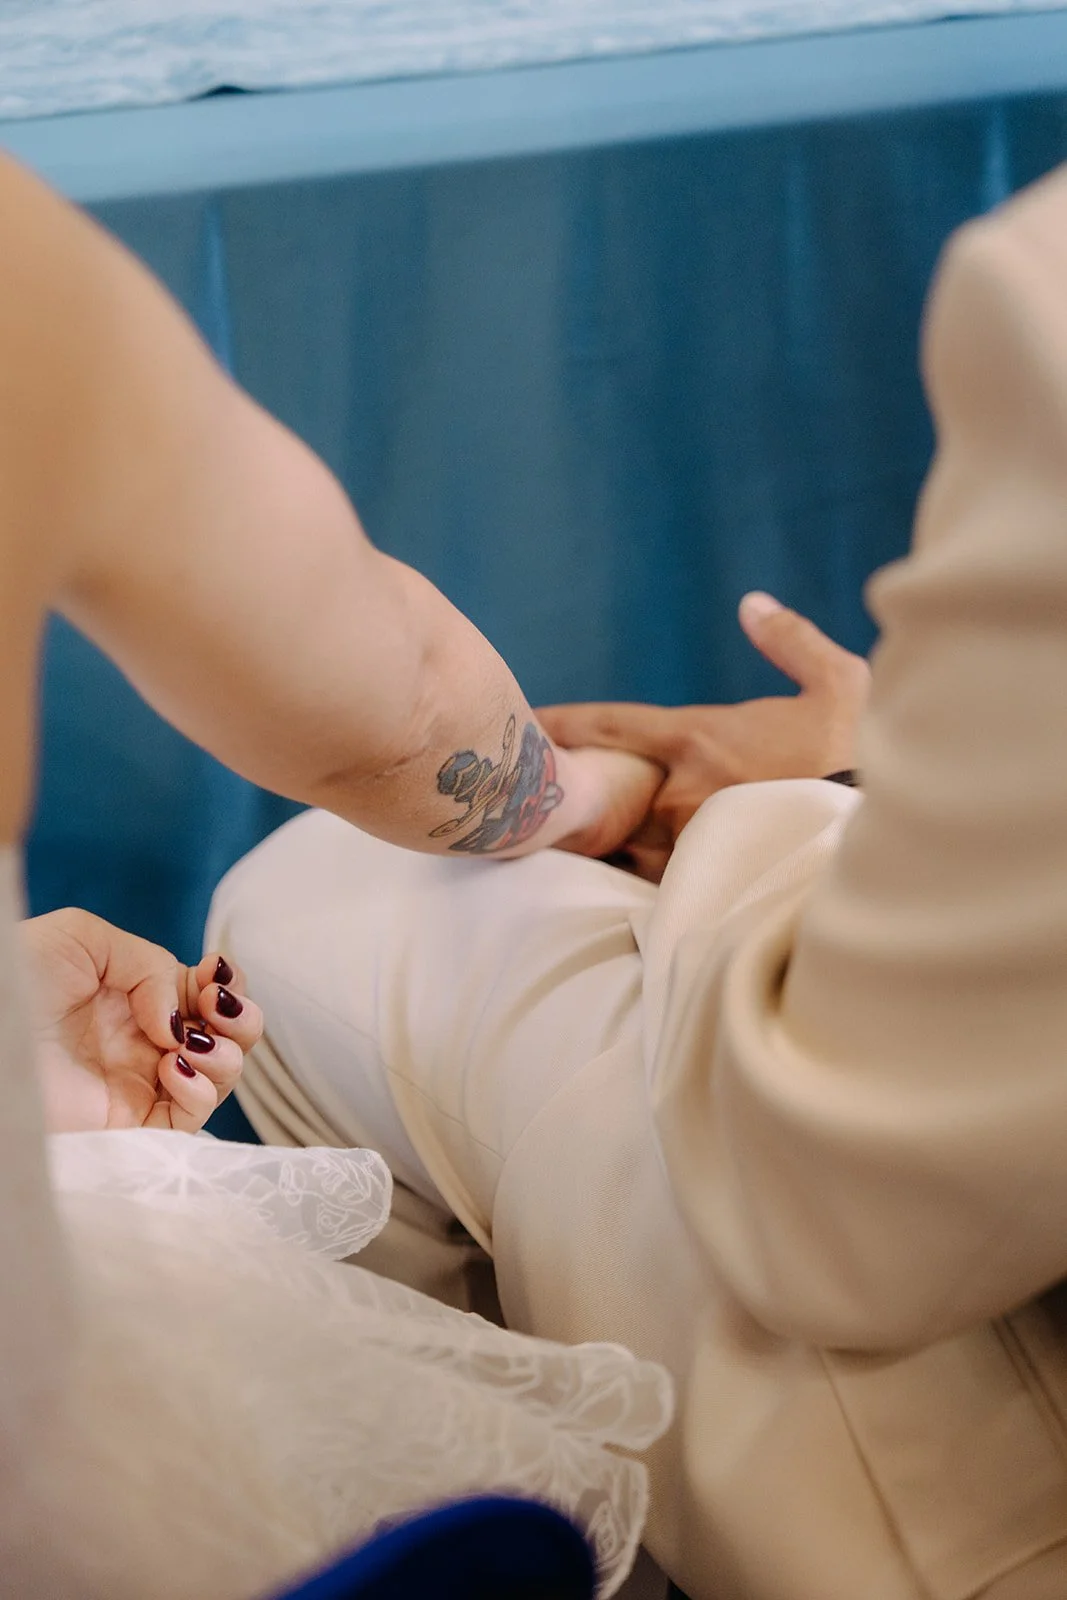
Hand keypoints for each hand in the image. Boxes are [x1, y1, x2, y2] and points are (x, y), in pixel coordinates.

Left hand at [23, 908, 262, 1133]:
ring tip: (188, 1043)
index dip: (229, 983)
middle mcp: (150, 1042)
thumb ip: (149, 962)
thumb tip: (179, 1020)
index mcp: (142, 997)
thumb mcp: (84, 939)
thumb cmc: (17, 977)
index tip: (216, 971)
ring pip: (221, 1079)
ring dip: (226, 1055)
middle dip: (244, 1020)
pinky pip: (190, 1119)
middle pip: (231, 1038)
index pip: (210, 994)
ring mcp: (143, 1084)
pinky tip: (174, 1068)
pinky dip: (200, 1092)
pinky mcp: (132, 1125)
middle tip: (216, 1007)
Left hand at [539, 593, 869, 880]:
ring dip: (614, 844)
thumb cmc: (859, 753)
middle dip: (593, 795)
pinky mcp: (707, 885)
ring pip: (631, 845)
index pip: (612, 725)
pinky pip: (660, 886)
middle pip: (614, 793)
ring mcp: (689, 842)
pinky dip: (648, 882)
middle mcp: (680, 791)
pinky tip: (640, 888)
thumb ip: (790, 640)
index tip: (531, 722)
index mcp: (698, 738)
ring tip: (590, 850)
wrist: (883, 832)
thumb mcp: (837, 681)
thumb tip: (752, 604)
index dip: (567, 723)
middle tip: (557, 797)